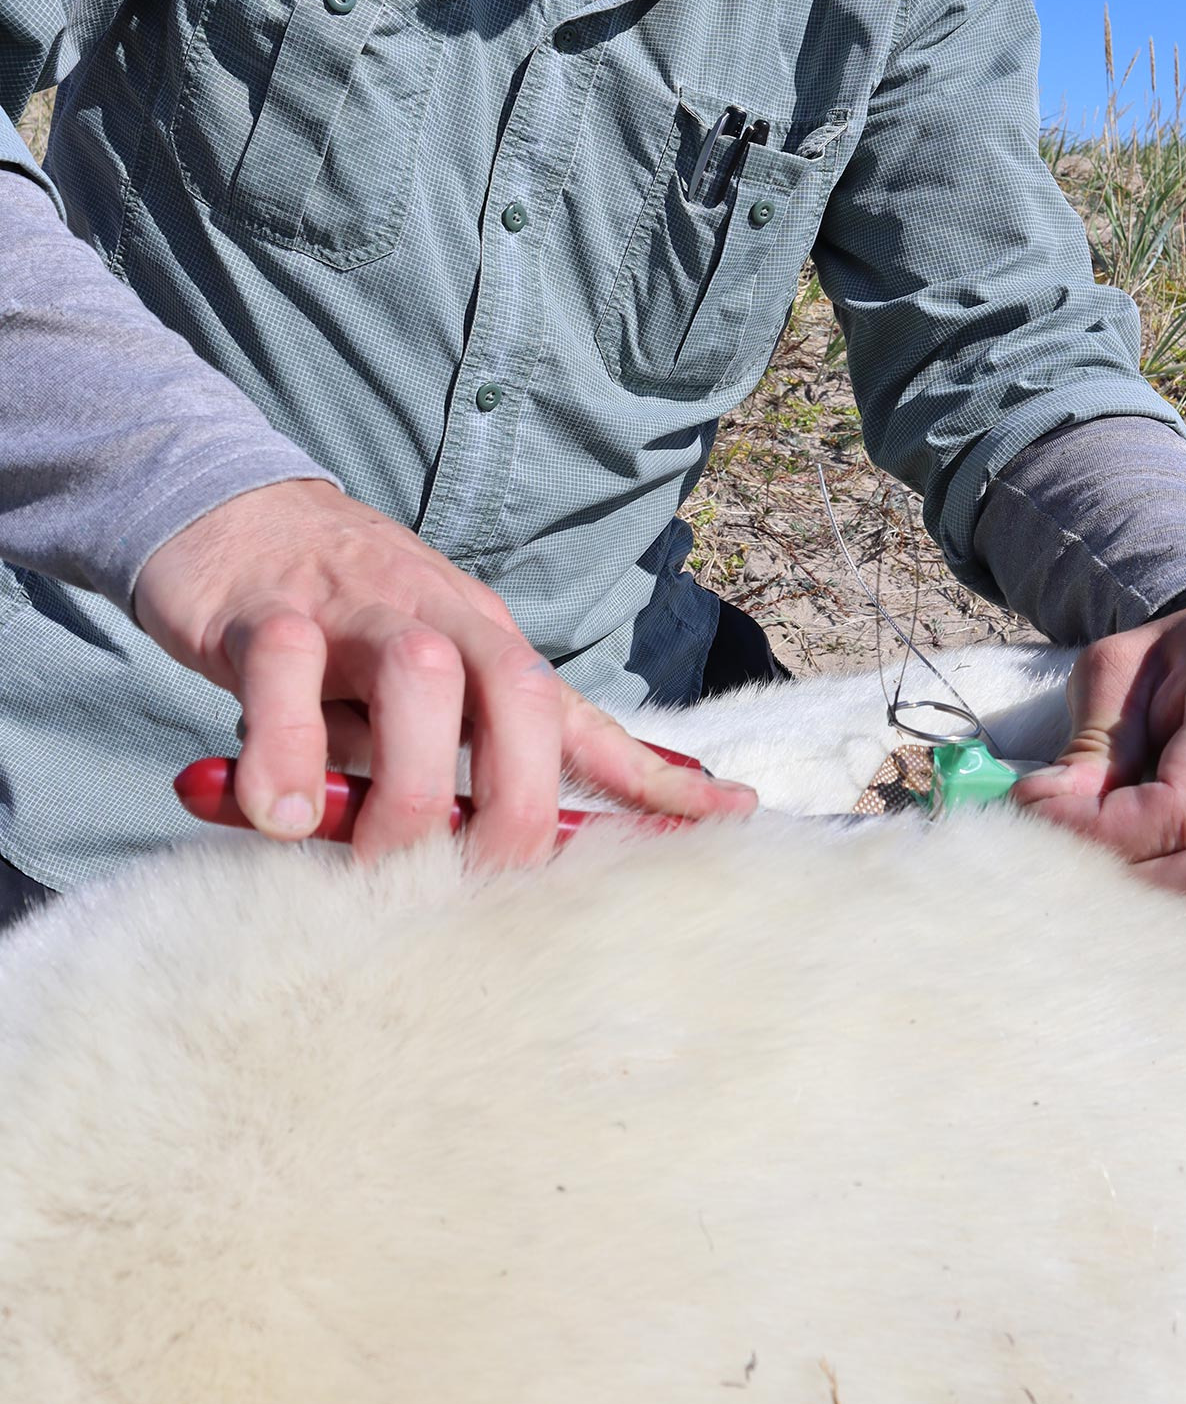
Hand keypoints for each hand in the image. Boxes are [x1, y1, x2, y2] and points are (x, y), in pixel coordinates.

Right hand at [134, 479, 755, 862]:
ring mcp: (359, 612)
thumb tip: (518, 853)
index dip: (657, 775)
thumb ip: (463, 761)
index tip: (733, 817)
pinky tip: (277, 813)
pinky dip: (285, 754)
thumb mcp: (419, 694)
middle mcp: (442, 624)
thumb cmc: (338, 626)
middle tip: (468, 884)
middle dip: (514, 808)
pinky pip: (287, 676)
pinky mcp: (269, 612)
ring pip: (421, 677)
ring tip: (370, 852)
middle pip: (520, 701)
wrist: (234, 518)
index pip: (583, 720)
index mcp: (489, 650)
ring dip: (408, 783)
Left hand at [1009, 603, 1185, 953]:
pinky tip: (1166, 925)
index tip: (1042, 823)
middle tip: (1074, 874)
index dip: (1106, 835)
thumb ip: (1091, 740)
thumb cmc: (1168, 666)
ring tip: (1118, 902)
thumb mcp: (1116, 670)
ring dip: (1185, 930)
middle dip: (1139, 890)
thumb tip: (1053, 807)